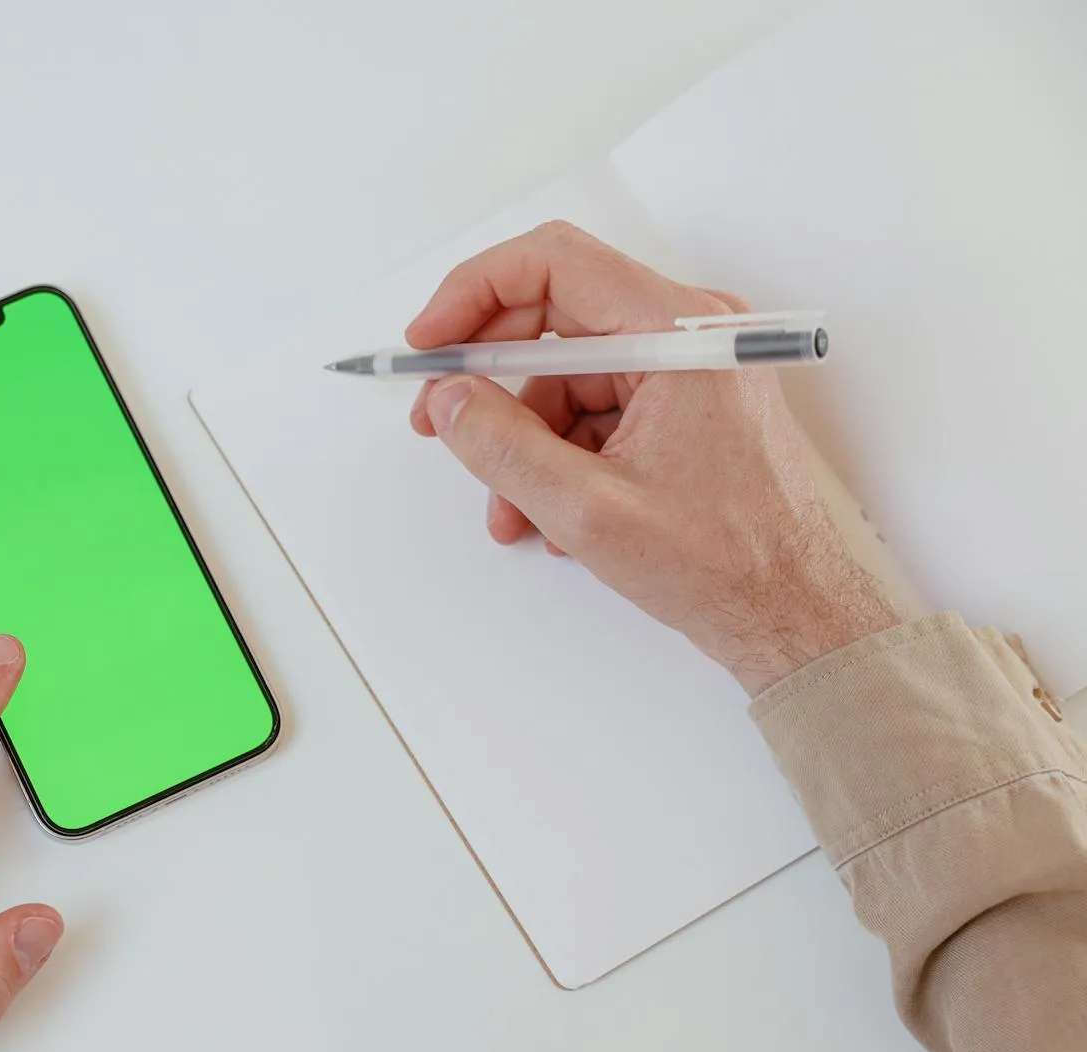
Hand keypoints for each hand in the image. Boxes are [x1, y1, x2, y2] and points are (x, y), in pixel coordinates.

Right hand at [405, 221, 899, 694]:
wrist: (796, 613)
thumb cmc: (727, 562)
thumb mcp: (589, 509)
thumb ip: (504, 445)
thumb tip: (449, 399)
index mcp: (678, 333)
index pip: (554, 263)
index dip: (474, 294)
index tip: (429, 343)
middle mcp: (689, 332)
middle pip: (555, 316)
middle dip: (489, 376)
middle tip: (441, 420)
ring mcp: (690, 367)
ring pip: (568, 373)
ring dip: (523, 437)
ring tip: (510, 508)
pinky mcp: (686, 403)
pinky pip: (597, 407)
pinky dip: (560, 454)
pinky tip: (552, 513)